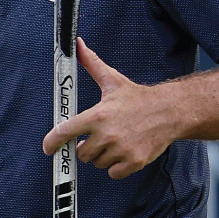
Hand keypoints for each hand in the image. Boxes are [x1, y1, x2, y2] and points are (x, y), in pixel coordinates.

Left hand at [40, 39, 182, 178]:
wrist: (170, 111)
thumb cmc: (138, 98)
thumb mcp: (112, 80)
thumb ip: (91, 63)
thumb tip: (78, 45)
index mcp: (98, 115)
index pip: (65, 132)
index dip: (52, 142)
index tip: (49, 148)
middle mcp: (107, 134)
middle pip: (82, 153)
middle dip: (87, 146)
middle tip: (100, 136)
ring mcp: (121, 150)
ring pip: (98, 163)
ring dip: (103, 155)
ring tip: (116, 140)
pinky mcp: (134, 162)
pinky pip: (113, 172)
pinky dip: (117, 166)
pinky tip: (124, 151)